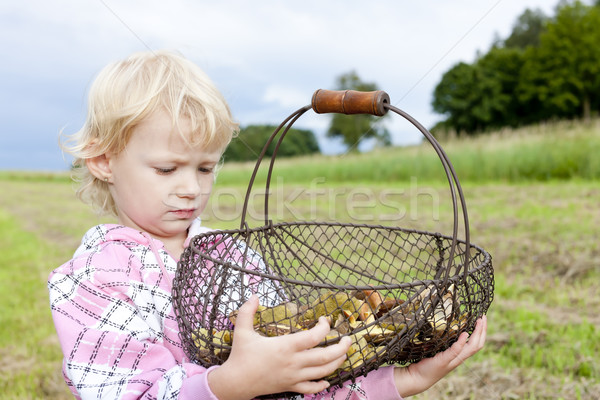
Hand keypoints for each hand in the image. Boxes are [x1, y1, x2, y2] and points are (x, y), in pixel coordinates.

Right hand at [207, 295, 351, 399]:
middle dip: (341, 348)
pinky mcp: (291, 386)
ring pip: (323, 372)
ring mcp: (294, 376)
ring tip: (343, 354)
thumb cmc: (240, 355)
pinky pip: (311, 388)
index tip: (324, 320)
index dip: (324, 327)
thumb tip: (254, 295)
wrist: (235, 382)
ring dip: (337, 362)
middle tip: (348, 339)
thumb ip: (247, 311)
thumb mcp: (242, 331)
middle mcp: (293, 362)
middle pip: (325, 356)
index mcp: (285, 347)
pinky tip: (327, 379)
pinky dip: (322, 384)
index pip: (314, 337)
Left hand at [393, 315, 486, 396]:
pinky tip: (464, 334)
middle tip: (484, 317)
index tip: (483, 318)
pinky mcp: (443, 360)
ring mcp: (452, 360)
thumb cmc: (428, 363)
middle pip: (477, 345)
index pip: (476, 343)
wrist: (418, 377)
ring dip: (476, 333)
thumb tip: (445, 326)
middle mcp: (459, 358)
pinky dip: (461, 342)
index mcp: (459, 355)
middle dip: (482, 330)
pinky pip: (455, 351)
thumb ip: (444, 342)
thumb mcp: (438, 350)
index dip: (481, 331)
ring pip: (471, 348)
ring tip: (479, 322)